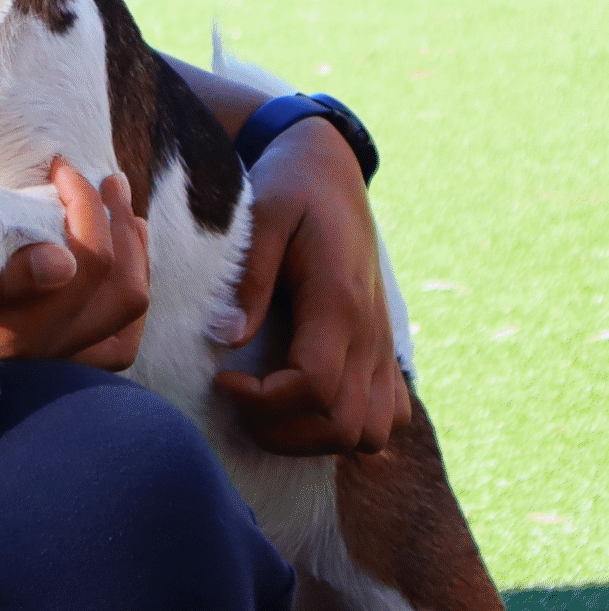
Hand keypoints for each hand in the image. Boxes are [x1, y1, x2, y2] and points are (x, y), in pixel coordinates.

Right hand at [0, 161, 149, 370]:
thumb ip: (9, 270)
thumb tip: (65, 263)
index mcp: (17, 329)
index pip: (88, 263)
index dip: (85, 204)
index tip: (59, 166)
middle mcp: (41, 353)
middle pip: (119, 293)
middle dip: (121, 227)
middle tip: (108, 181)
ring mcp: (48, 359)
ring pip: (123, 319)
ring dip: (134, 259)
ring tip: (124, 215)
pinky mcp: (49, 359)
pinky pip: (111, 343)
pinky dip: (123, 297)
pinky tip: (116, 262)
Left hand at [214, 117, 411, 455]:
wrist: (332, 171)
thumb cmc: (291, 188)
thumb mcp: (264, 215)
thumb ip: (249, 277)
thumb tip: (227, 337)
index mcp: (339, 302)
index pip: (314, 387)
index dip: (265, 401)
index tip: (222, 381)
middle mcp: (371, 335)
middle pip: (344, 426)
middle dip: (283, 430)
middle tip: (237, 400)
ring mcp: (384, 348)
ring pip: (371, 434)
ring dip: (316, 438)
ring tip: (266, 408)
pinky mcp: (386, 351)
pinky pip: (389, 417)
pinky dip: (351, 427)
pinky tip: (305, 404)